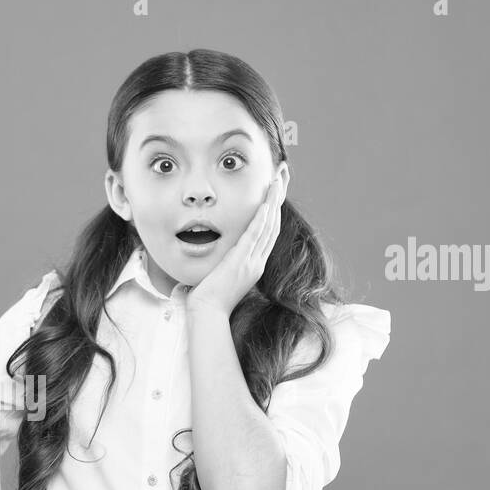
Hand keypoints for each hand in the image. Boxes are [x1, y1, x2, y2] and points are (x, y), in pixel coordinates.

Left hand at [186, 177, 284, 316]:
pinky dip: (261, 220)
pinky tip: (266, 204)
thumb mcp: (219, 277)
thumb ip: (222, 265)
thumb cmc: (208, 300)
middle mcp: (257, 262)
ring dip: (273, 201)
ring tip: (278, 180)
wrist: (207, 314)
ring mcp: (251, 262)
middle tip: (283, 176)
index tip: (276, 191)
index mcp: (253, 265)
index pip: (268, 232)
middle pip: (273, 224)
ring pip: (268, 227)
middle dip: (279, 198)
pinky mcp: (241, 262)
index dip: (274, 210)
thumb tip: (212, 257)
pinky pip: (254, 237)